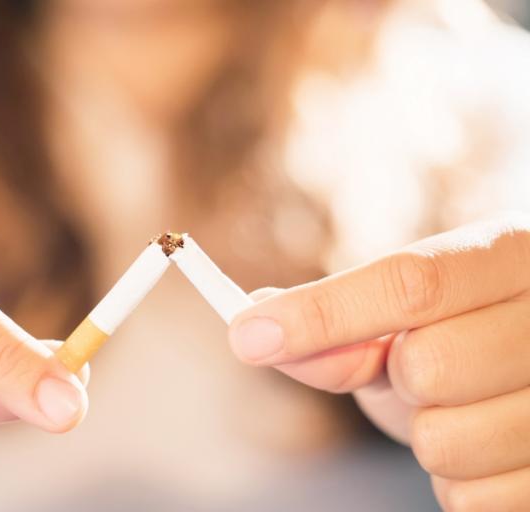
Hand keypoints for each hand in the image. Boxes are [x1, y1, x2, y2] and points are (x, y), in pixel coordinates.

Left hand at [229, 215, 529, 510]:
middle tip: (418, 369)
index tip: (248, 336)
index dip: (321, 314)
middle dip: (398, 378)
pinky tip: (483, 447)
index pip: (412, 283)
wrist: (527, 376)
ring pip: (446, 444)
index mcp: (508, 254)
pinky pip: (470, 498)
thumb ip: (338, 325)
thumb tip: (255, 325)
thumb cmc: (456, 336)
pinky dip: (455, 481)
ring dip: (427, 437)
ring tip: (459, 408)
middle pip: (428, 366)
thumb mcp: (401, 321)